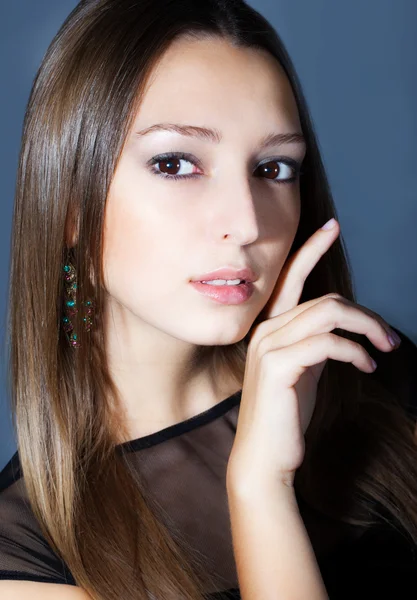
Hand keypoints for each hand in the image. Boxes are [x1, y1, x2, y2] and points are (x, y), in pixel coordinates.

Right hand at [226, 218, 400, 493]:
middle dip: (366, 314)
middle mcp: (265, 330)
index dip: (311, 249)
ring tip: (386, 348)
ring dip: (368, 328)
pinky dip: (356, 352)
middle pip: (326, 300)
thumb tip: (342, 330)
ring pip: (329, 314)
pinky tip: (367, 367)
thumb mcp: (303, 370)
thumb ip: (314, 343)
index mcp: (270, 328)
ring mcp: (268, 346)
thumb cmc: (286, 414)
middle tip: (391, 337)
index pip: (289, 278)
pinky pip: (328, 343)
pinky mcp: (277, 365)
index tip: (332, 226)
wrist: (266, 456)